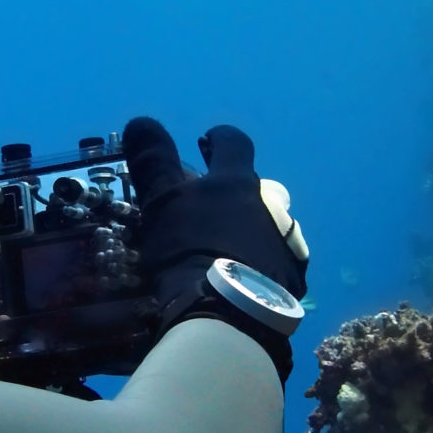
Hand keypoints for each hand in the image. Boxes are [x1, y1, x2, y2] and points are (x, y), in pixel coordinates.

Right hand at [123, 117, 307, 376]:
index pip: (233, 142)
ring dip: (252, 226)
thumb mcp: (162, 202)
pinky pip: (279, 259)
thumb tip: (140, 121)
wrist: (228, 311)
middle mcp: (269, 204)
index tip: (207, 142)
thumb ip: (153, 161)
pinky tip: (246, 278)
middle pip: (256, 184)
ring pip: (270, 222)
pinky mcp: (293, 275)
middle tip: (212, 207)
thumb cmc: (189, 249)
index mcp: (235, 181)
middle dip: (235, 189)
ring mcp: (285, 240)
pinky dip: (263, 261)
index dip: (219, 138)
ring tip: (230, 247)